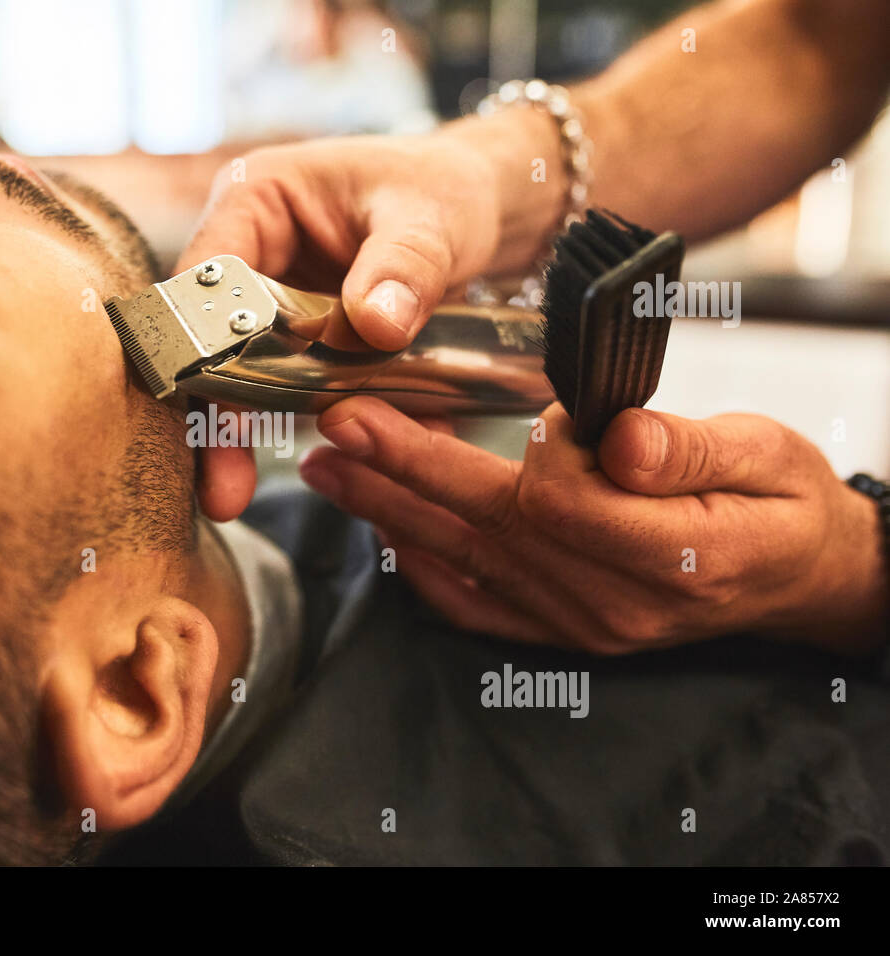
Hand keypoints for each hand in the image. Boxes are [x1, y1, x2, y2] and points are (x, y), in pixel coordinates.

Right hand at [179, 118, 550, 521]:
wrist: (483, 205)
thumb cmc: (447, 187)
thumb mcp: (432, 218)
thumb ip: (406, 266)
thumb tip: (374, 324)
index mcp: (257, 201)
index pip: (206, 278)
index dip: (201, 344)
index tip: (214, 406)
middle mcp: (252, 253)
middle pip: (214, 339)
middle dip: (217, 415)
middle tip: (219, 488)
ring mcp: (275, 303)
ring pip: (251, 378)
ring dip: (256, 436)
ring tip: (233, 496)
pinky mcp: (307, 343)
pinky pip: (305, 393)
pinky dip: (328, 428)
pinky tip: (352, 469)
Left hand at [298, 398, 888, 654]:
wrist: (801, 579)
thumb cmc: (784, 504)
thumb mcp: (768, 454)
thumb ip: (690, 448)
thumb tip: (615, 437)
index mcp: (668, 554)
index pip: (549, 502)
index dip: (496, 452)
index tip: (469, 408)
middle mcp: (611, 603)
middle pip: (485, 530)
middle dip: (401, 471)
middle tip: (336, 422)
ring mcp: (581, 625)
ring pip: (465, 564)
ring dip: (390, 511)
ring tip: (328, 467)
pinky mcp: (561, 630)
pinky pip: (476, 606)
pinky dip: (422, 567)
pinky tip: (381, 529)